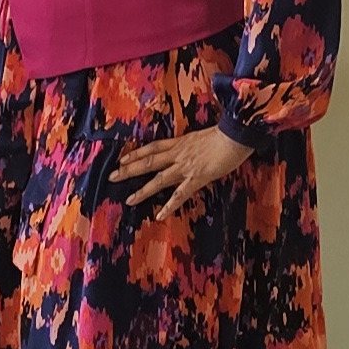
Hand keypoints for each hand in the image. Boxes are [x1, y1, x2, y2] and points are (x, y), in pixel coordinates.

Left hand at [112, 126, 253, 218]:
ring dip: (143, 190)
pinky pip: (180, 195)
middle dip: (129, 170)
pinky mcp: (197, 178)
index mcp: (181, 142)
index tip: (122, 159)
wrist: (236, 134)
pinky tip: (159, 215)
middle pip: (149, 162)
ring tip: (129, 199)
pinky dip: (169, 206)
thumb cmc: (226, 133)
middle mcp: (179, 154)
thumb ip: (196, 144)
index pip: (153, 147)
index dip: (136, 153)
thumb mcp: (205, 136)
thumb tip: (194, 149)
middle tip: (112, 176)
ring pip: (159, 179)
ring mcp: (186, 167)